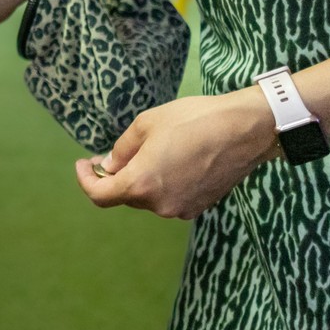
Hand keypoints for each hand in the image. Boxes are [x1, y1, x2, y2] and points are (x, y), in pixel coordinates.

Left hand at [74, 89, 278, 220]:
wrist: (245, 130)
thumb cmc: (194, 120)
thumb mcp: (147, 124)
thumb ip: (121, 149)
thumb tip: (108, 165)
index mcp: (141, 184)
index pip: (100, 196)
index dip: (86, 180)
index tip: (84, 164)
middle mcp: (159, 205)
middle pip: (126, 195)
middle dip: (116, 175)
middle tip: (115, 153)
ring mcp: (181, 209)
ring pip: (150, 197)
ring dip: (143, 179)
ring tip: (153, 150)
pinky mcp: (200, 206)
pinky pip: (171, 197)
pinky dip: (163, 183)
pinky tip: (175, 160)